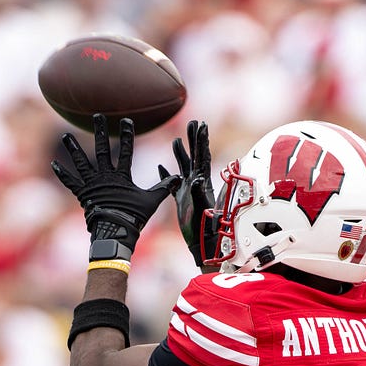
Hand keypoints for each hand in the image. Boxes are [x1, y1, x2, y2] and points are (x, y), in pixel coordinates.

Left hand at [52, 114, 179, 259]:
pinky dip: (62, 174)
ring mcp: (92, 185)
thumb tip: (179, 178)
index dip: (127, 135)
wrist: (115, 232)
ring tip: (66, 136)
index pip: (125, 151)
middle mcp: (104, 176)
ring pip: (81, 162)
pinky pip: (70, 182)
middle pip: (101, 150)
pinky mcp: (82, 194)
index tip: (126, 121)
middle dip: (99, 131)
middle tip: (97, 116)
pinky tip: (54, 164)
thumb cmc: (133, 217)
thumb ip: (163, 187)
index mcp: (121, 176)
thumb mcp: (151, 201)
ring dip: (73, 149)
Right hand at [157, 120, 215, 266]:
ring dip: (181, 154)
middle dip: (193, 140)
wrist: (202, 243)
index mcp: (202, 182)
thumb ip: (199, 193)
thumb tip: (197, 179)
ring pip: (183, 167)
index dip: (202, 141)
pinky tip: (161, 167)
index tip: (202, 124)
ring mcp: (188, 191)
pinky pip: (173, 184)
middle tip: (193, 122)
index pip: (202, 156)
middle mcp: (196, 184)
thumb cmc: (204, 228)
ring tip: (177, 140)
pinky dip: (167, 175)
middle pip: (194, 156)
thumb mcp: (202, 208)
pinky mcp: (181, 200)